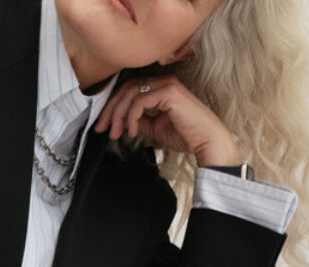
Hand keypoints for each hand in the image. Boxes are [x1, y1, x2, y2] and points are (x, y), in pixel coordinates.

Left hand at [93, 74, 241, 166]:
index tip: (104, 125)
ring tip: (115, 133)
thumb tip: (125, 121)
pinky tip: (132, 132)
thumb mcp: (155, 127)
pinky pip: (139, 101)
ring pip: (130, 94)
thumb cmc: (187, 136)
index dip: (113, 107)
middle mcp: (163, 82)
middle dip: (110, 110)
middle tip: (102, 128)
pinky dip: (131, 117)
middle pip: (126, 89)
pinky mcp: (168, 92)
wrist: (206, 142)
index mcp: (160, 88)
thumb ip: (141, 120)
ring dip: (118, 115)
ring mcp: (166, 84)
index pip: (129, 90)